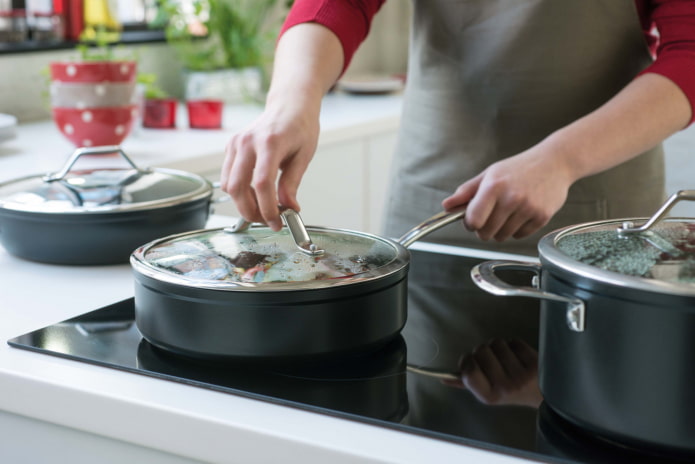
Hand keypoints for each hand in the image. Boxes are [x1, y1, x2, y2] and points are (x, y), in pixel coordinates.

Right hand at [219, 104, 319, 230]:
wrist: (289, 105)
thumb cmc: (300, 125)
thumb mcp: (304, 155)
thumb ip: (292, 183)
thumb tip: (289, 207)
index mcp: (270, 142)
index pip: (262, 184)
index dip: (268, 208)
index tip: (277, 222)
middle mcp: (247, 142)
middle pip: (237, 187)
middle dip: (250, 211)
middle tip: (267, 221)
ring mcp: (236, 143)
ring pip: (228, 185)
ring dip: (243, 203)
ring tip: (263, 209)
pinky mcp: (231, 147)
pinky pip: (227, 176)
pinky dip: (238, 191)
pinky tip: (255, 194)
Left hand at [442, 145, 573, 241]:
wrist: (554, 162)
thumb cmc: (519, 168)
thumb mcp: (490, 174)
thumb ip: (466, 192)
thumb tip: (446, 206)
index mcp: (494, 186)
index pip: (473, 220)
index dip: (469, 223)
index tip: (472, 219)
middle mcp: (511, 198)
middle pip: (486, 233)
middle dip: (484, 229)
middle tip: (490, 216)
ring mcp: (528, 208)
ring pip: (502, 237)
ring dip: (500, 230)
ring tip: (507, 213)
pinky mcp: (542, 217)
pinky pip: (519, 236)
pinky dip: (517, 229)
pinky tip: (521, 213)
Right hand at [444, 338, 541, 407]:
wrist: (543, 398)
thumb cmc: (510, 393)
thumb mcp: (488, 393)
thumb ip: (466, 384)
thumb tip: (443, 378)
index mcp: (489, 396)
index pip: (468, 371)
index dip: (466, 360)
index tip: (470, 360)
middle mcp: (505, 387)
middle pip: (481, 351)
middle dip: (483, 350)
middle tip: (489, 358)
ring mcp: (521, 374)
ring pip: (497, 343)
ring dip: (498, 346)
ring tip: (505, 357)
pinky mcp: (534, 362)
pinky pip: (514, 341)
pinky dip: (513, 344)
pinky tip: (517, 355)